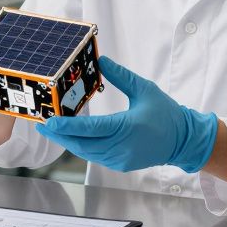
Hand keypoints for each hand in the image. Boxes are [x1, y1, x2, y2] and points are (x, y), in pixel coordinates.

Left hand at [35, 56, 217, 172]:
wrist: (183, 140)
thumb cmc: (166, 114)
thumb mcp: (144, 90)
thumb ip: (122, 76)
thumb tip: (102, 61)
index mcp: (128, 128)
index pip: (90, 130)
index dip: (67, 127)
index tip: (49, 122)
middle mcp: (122, 148)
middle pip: (82, 144)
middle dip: (60, 135)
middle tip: (43, 124)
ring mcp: (120, 159)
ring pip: (86, 152)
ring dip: (69, 141)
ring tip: (53, 129)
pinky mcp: (120, 165)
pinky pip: (95, 156)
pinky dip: (82, 146)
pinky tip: (72, 137)